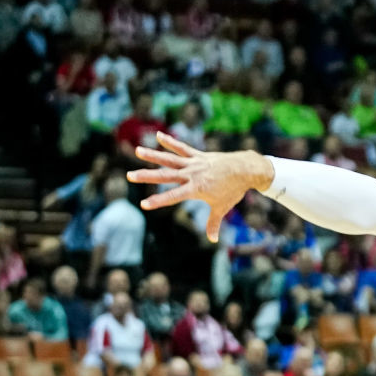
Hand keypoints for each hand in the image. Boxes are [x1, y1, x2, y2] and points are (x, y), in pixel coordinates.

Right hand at [127, 133, 273, 238]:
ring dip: (153, 155)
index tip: (143, 204)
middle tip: (130, 175)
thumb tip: (213, 240)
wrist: (245, 169)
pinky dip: (170, 142)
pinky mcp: (197, 155)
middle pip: (165, 175)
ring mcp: (194, 163)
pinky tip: (158, 136)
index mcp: (196, 188)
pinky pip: (182, 148)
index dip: (158, 201)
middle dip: (147, 176)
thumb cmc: (233, 190)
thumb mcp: (222, 207)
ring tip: (137, 151)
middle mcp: (192, 174)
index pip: (173, 196)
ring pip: (170, 158)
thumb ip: (214, 223)